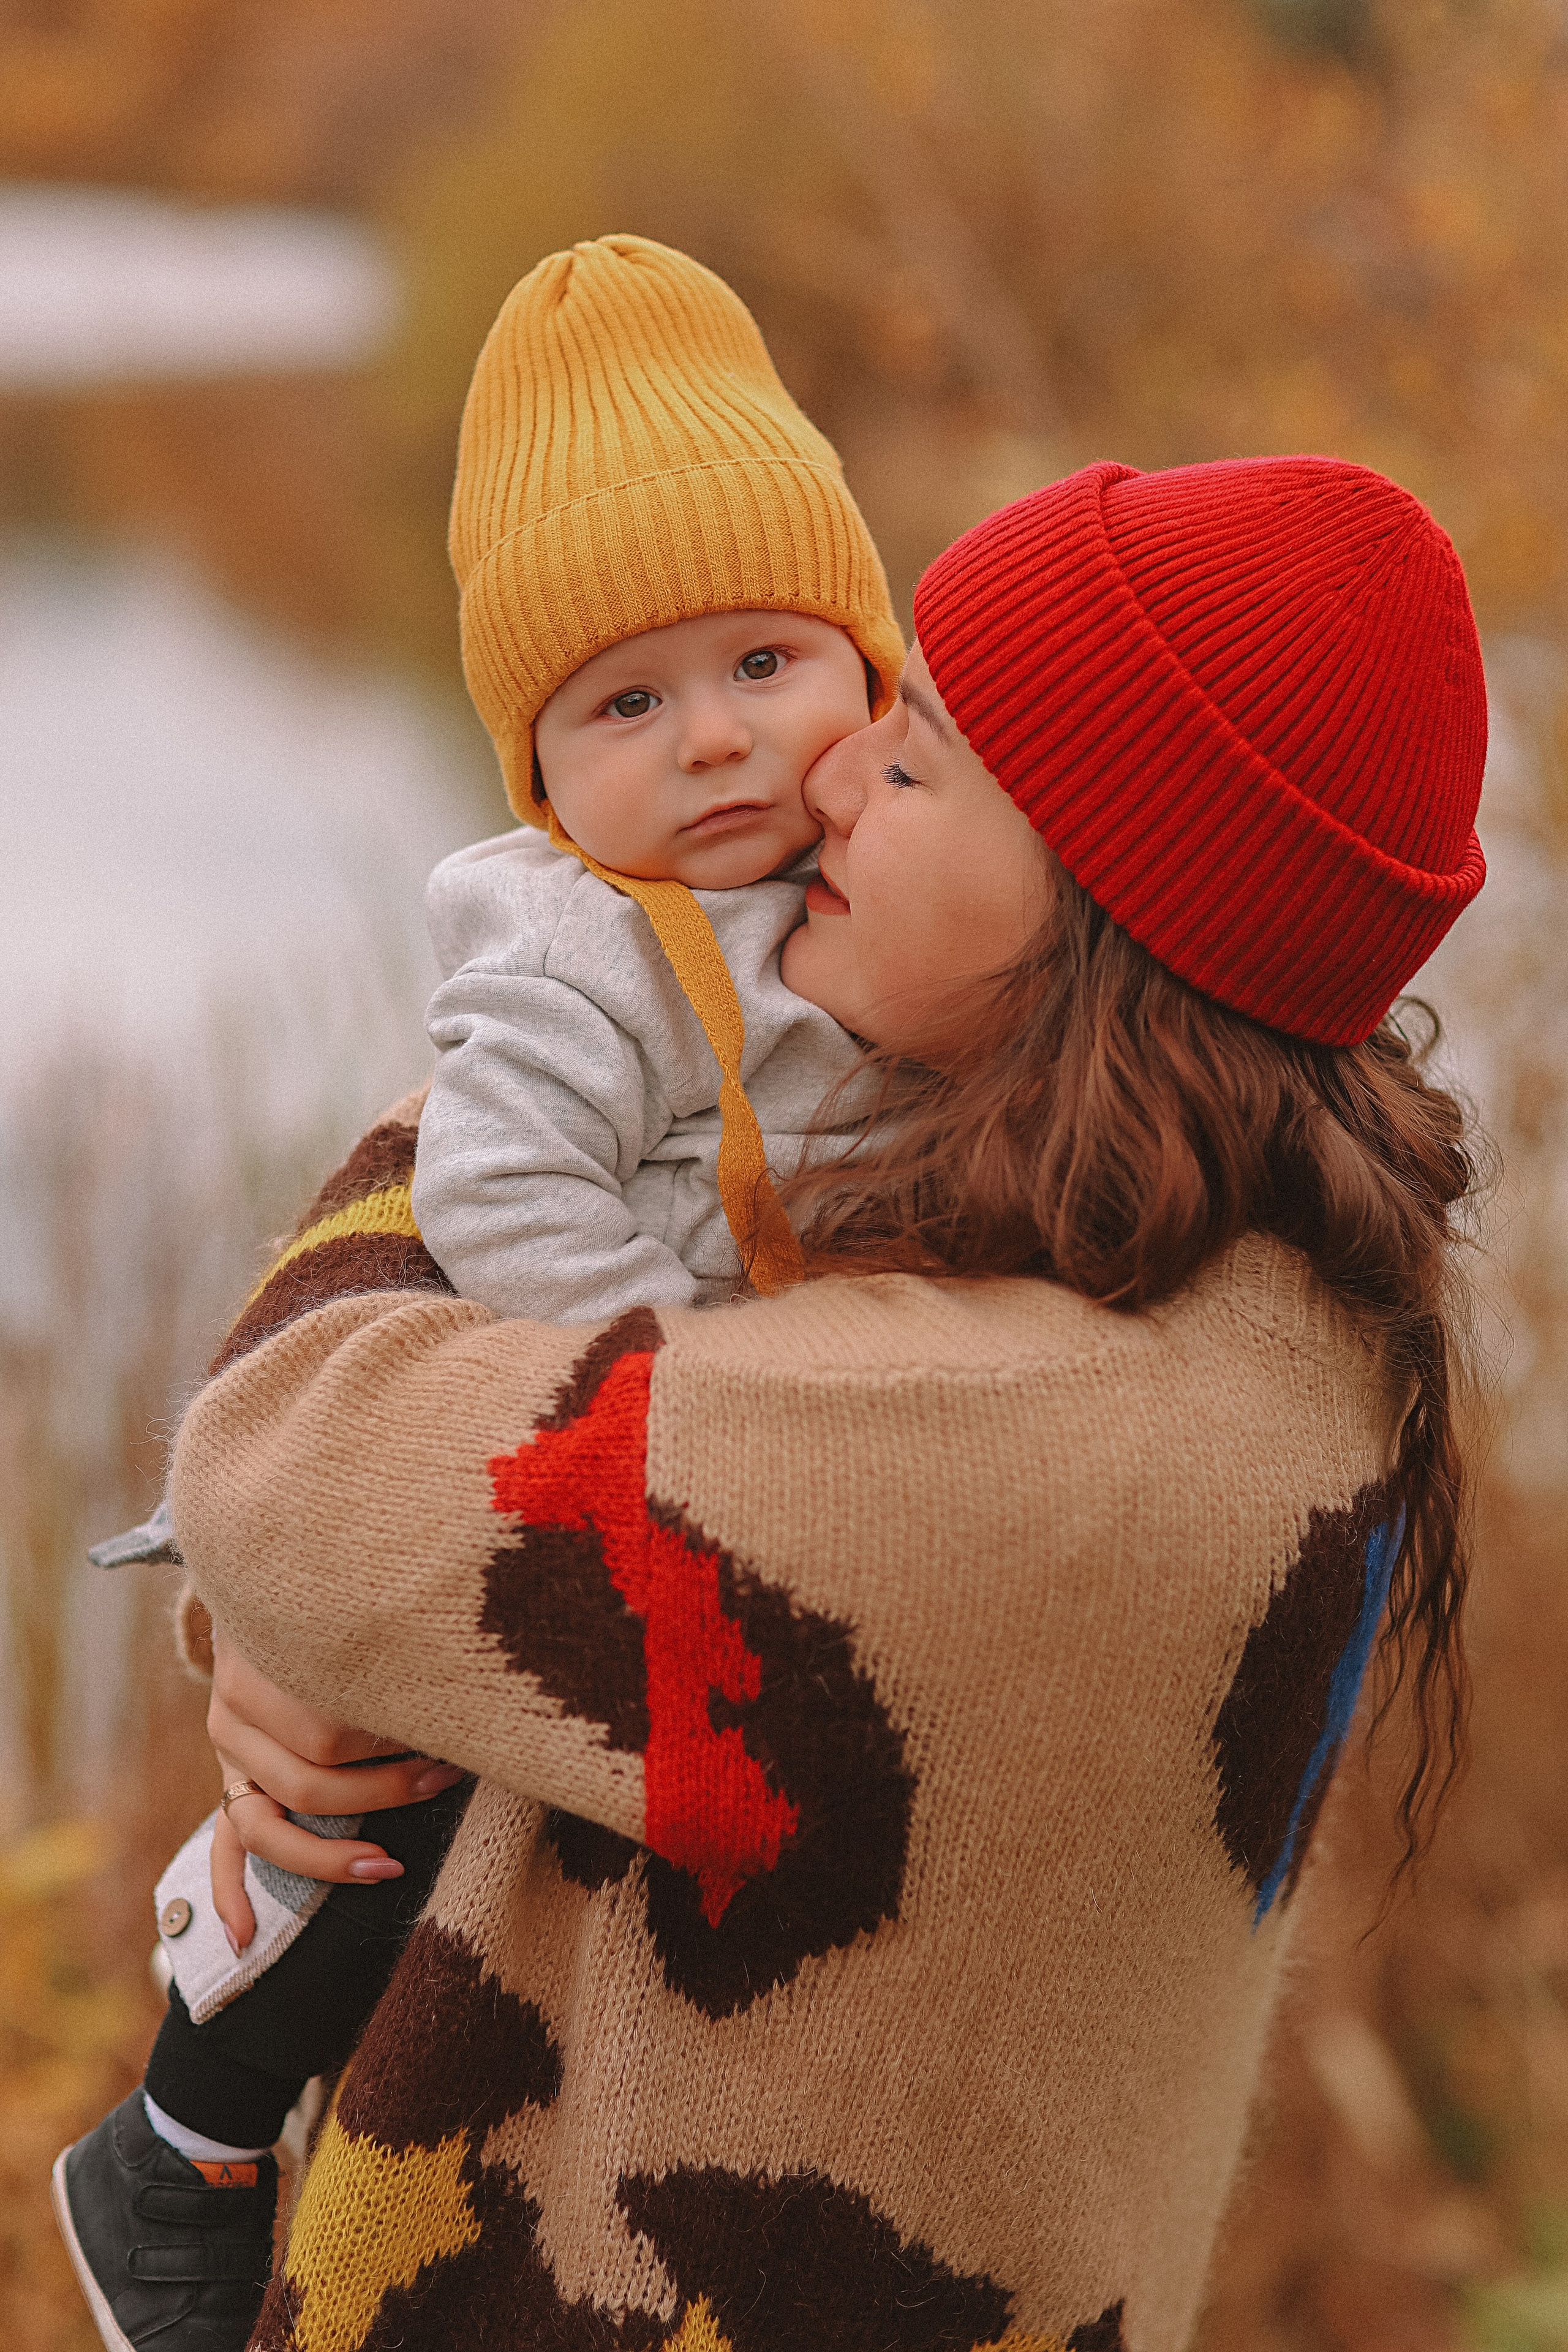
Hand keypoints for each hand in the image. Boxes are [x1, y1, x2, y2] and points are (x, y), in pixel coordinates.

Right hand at [207, 1631, 462, 1951]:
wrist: (272, 1590)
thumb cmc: (336, 1603)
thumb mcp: (352, 1612)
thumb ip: (391, 1644)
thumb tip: (461, 1688)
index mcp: (264, 1668)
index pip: (328, 1731)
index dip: (390, 1742)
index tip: (449, 1735)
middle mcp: (236, 1716)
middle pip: (307, 1781)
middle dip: (384, 1791)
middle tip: (445, 1779)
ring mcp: (229, 1755)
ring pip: (266, 1827)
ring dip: (327, 1857)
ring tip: (386, 1867)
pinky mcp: (230, 1782)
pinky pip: (224, 1847)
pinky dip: (229, 1895)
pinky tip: (246, 1938)